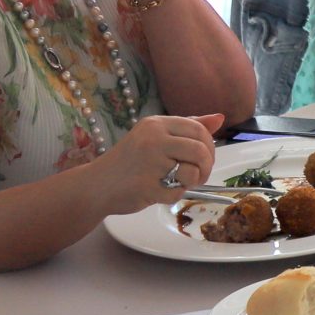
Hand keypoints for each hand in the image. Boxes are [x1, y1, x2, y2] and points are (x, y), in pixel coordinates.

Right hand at [97, 113, 220, 213]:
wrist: (95, 186)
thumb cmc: (129, 161)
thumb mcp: (154, 137)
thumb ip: (186, 127)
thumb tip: (220, 118)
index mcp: (155, 124)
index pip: (198, 129)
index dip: (209, 146)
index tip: (204, 158)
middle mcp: (153, 139)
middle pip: (200, 150)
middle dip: (206, 166)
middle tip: (199, 175)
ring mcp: (149, 163)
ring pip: (192, 172)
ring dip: (192, 182)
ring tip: (179, 183)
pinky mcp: (146, 186)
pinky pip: (177, 193)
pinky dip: (174, 196)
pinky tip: (160, 192)